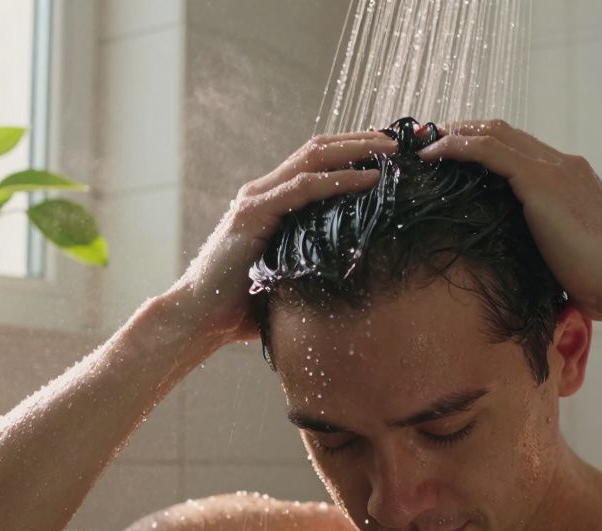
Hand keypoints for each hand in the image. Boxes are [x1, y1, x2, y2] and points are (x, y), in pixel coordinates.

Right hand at [168, 131, 396, 342]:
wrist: (198, 319)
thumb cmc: (242, 308)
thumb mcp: (290, 278)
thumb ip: (316, 266)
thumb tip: (361, 279)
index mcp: (271, 202)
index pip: (318, 162)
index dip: (355, 151)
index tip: (393, 152)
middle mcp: (263, 191)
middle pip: (320, 149)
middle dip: (363, 140)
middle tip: (404, 141)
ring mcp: (256, 199)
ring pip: (313, 158)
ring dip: (357, 150)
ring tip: (393, 151)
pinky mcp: (253, 214)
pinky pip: (303, 188)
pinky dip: (339, 181)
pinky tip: (369, 179)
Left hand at [416, 120, 601, 321]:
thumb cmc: (600, 282)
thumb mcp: (566, 257)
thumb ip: (545, 247)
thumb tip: (527, 266)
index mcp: (574, 180)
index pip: (521, 151)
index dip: (486, 147)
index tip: (454, 154)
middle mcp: (564, 166)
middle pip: (504, 134)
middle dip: (464, 132)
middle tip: (429, 139)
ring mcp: (553, 169)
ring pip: (493, 134)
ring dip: (455, 134)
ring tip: (423, 142)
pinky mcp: (539, 180)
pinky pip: (487, 151)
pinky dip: (456, 146)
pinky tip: (432, 153)